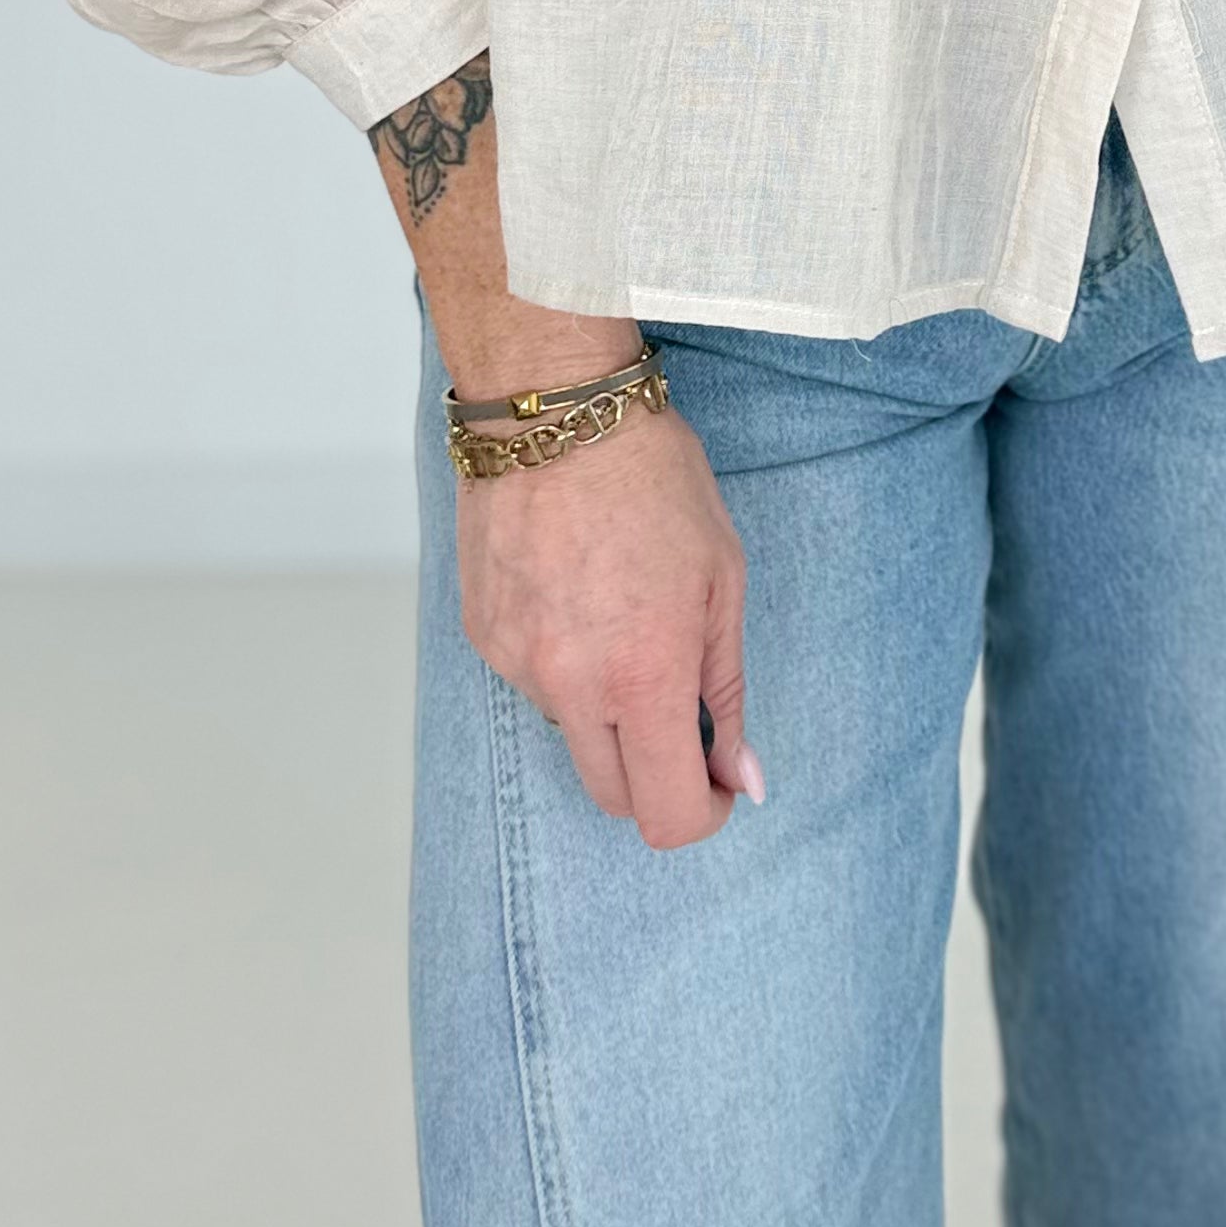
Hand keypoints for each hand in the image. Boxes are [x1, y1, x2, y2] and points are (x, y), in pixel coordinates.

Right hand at [457, 398, 762, 849]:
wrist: (555, 413)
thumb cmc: (654, 481)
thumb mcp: (723, 581)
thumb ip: (727, 691)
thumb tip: (742, 778)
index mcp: (644, 676)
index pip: (667, 812)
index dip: (702, 813)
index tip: (720, 780)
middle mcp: (571, 686)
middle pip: (613, 796)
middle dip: (656, 774)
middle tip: (681, 712)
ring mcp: (517, 664)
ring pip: (571, 734)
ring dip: (606, 711)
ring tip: (623, 618)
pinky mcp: (483, 636)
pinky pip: (532, 682)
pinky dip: (563, 664)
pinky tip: (577, 594)